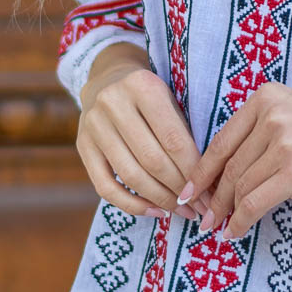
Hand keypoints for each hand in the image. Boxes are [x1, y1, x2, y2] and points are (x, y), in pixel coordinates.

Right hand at [77, 61, 208, 220]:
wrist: (107, 80)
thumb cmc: (151, 96)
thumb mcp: (171, 100)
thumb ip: (185, 133)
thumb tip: (209, 181)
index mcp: (143, 86)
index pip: (173, 139)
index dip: (193, 171)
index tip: (209, 192)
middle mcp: (113, 103)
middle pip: (152, 160)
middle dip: (179, 188)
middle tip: (200, 206)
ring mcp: (93, 126)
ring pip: (130, 175)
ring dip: (160, 200)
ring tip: (182, 210)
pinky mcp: (82, 146)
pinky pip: (105, 187)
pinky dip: (132, 205)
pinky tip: (155, 211)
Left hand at [178, 81, 291, 239]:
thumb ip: (262, 133)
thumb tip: (226, 172)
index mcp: (266, 98)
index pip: (222, 141)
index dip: (201, 171)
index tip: (188, 191)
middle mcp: (271, 116)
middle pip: (229, 166)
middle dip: (213, 197)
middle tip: (203, 217)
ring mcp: (284, 144)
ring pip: (240, 186)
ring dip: (226, 212)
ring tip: (220, 228)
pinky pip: (255, 203)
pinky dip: (240, 221)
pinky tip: (235, 232)